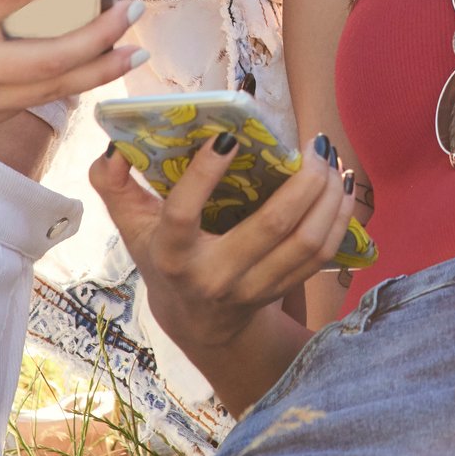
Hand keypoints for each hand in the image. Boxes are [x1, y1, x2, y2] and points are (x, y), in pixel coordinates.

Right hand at [91, 130, 353, 353]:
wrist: (195, 320)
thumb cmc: (162, 255)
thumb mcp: (131, 223)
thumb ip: (112, 182)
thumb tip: (115, 147)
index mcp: (172, 255)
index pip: (183, 215)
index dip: (204, 175)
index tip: (228, 136)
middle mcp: (215, 277)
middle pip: (271, 227)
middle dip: (302, 180)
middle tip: (313, 142)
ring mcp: (253, 289)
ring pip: (306, 242)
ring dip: (329, 196)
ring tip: (330, 159)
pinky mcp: (281, 291)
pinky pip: (322, 255)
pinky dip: (339, 217)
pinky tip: (342, 186)